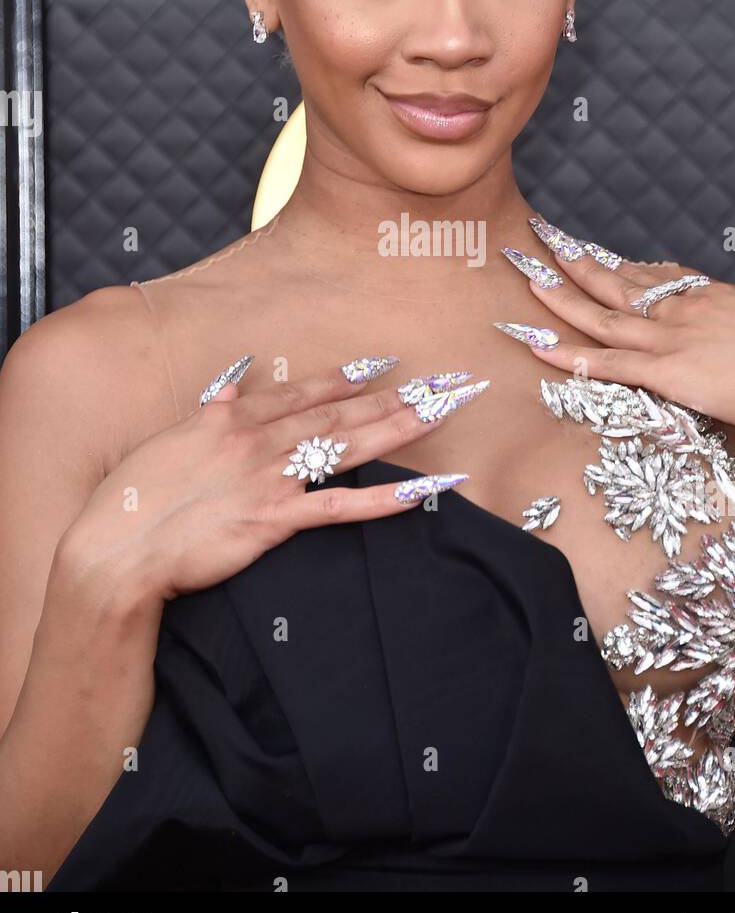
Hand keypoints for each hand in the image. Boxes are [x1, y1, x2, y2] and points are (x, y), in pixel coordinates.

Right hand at [55, 360, 473, 604]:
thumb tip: (234, 377)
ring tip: (440, 413)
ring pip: (347, 446)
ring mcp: (270, 478)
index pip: (301, 392)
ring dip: (398, 429)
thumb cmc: (135, 497)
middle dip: (392, 397)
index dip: (345, 378)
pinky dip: (384, 499)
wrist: (117, 548)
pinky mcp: (274, 520)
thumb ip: (211, 406)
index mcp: (233, 417)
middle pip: (337, 413)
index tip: (382, 364)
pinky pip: (340, 507)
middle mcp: (258, 439)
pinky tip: (422, 489)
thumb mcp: (171, 437)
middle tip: (437, 383)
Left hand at [510, 243, 734, 435]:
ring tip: (528, 276)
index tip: (591, 250)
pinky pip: (606, 362)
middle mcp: (683, 308)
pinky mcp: (665, 372)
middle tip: (543, 238)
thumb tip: (727, 327)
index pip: (654, 274)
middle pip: (617, 280)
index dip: (618, 263)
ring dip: (560, 295)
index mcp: (710, 295)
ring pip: (601, 313)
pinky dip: (569, 354)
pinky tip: (539, 346)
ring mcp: (670, 338)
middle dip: (575, 259)